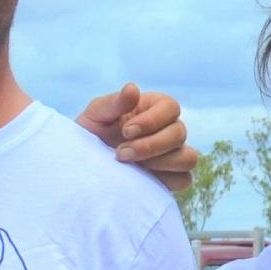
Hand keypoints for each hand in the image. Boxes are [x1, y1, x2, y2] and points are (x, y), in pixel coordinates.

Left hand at [76, 84, 197, 195]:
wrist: (83, 164)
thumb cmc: (90, 133)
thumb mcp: (95, 115)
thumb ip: (113, 103)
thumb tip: (132, 89)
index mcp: (154, 108)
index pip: (171, 108)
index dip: (152, 120)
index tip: (126, 131)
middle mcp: (168, 130)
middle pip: (179, 133)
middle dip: (149, 145)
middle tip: (120, 153)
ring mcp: (172, 155)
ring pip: (187, 158)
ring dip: (161, 163)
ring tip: (130, 166)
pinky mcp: (169, 178)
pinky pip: (183, 180)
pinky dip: (166, 180)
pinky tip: (140, 178)